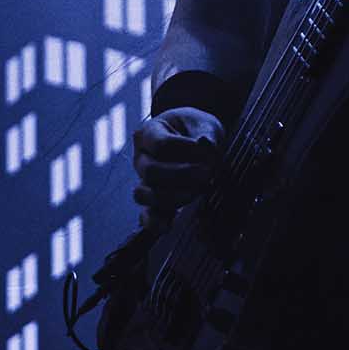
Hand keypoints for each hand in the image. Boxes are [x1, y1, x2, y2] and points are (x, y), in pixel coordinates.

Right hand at [132, 106, 225, 231]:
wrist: (195, 138)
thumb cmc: (196, 128)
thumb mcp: (204, 124)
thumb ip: (207, 135)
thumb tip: (205, 144)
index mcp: (149, 132)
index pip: (161, 145)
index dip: (186, 149)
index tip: (207, 150)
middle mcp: (141, 158)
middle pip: (150, 171)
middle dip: (181, 175)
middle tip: (207, 173)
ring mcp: (144, 180)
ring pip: (144, 194)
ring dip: (171, 197)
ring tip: (196, 191)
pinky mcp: (153, 200)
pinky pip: (146, 215)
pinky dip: (155, 222)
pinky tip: (169, 226)